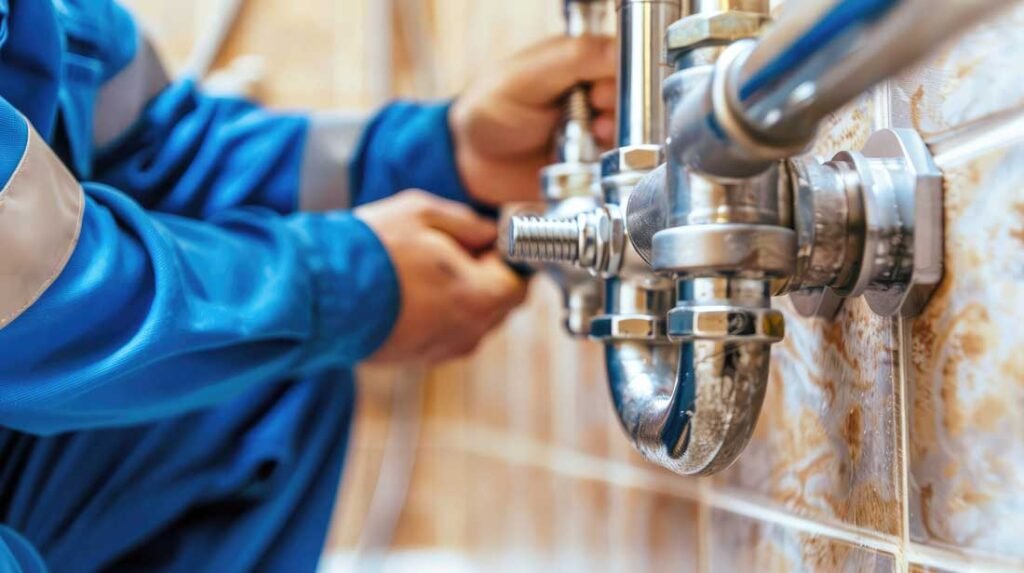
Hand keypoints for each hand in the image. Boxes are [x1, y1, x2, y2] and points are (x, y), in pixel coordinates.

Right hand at [356, 191, 528, 363]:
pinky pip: (444, 334)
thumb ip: (469, 223)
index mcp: (480, 297)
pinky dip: (436, 314)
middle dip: (485, 276)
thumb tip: (489, 233)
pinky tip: (407, 291)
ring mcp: (441, 351)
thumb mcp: (424, 213)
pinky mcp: (416, 359)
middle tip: (453, 251)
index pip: (520, 282)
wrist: (316, 294)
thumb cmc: (371, 250)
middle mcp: (468, 332)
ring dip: (460, 296)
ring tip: (423, 269)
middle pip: (498, 305)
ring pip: (471, 321)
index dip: (506, 258)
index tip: (486, 242)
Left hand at [450, 36, 616, 205]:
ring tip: (592, 137)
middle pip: (632, 95)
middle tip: (594, 115)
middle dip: (617, 108)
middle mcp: (591, 91)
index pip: (622, 59)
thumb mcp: (525, 78)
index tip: (599, 93)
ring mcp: (593, 126)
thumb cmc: (488, 110)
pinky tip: (589, 159)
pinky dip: (608, 162)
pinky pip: (617, 161)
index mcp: (578, 60)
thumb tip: (617, 51)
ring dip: (614, 135)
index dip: (619, 77)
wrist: (471, 163)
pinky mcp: (591, 159)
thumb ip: (572, 60)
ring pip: (629, 129)